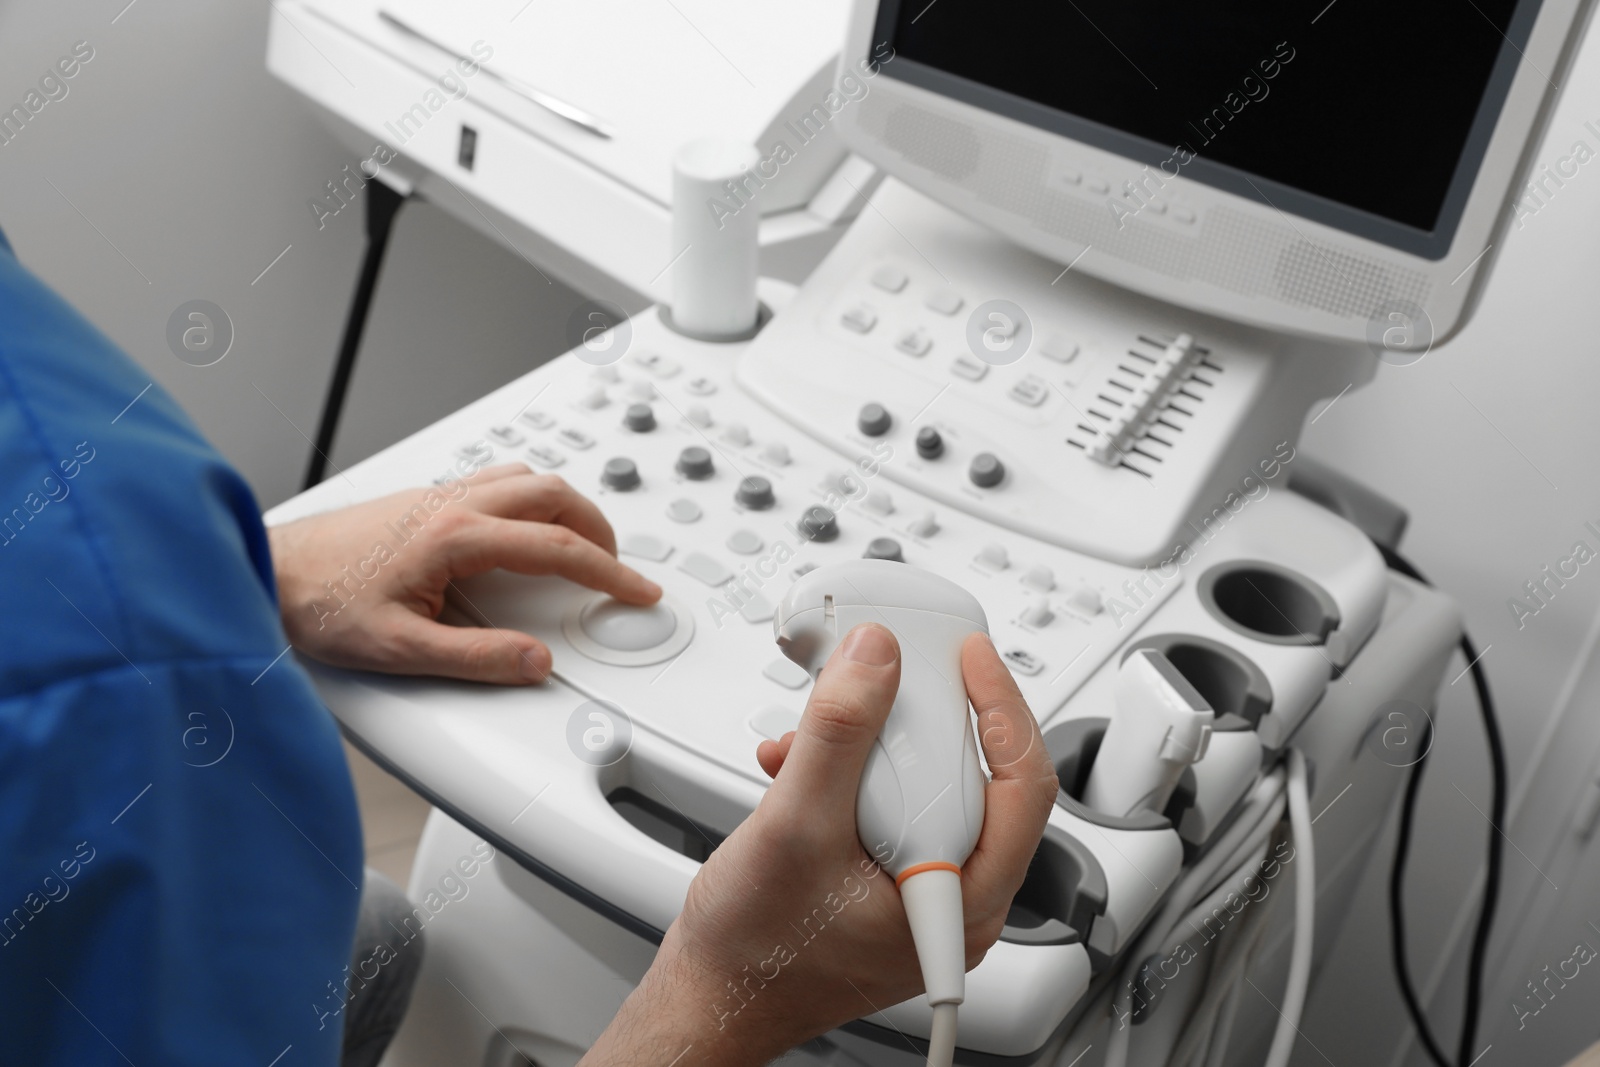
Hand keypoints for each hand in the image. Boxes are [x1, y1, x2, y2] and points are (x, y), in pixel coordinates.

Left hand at [268, 464, 659, 682]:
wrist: (267, 571)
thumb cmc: (317, 603)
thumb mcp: (400, 649)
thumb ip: (476, 659)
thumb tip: (534, 661)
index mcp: (456, 537)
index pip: (557, 548)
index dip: (608, 572)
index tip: (636, 589)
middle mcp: (452, 504)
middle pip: (555, 495)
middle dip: (598, 530)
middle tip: (615, 567)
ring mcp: (438, 495)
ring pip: (528, 478)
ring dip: (568, 507)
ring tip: (582, 544)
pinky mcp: (423, 497)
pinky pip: (498, 480)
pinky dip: (532, 498)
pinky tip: (525, 525)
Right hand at [582, 625, 1058, 1066]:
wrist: (712, 994)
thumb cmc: (755, 952)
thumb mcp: (794, 826)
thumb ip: (839, 735)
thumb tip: (876, 658)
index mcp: (961, 903)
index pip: (1022, 787)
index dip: (1002, 708)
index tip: (969, 657)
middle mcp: (954, 898)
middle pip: (973, 776)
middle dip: (916, 720)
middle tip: (882, 676)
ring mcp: (921, 889)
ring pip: (923, 785)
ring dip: (868, 748)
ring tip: (811, 741)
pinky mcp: (887, 877)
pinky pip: (887, 803)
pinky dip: (846, 774)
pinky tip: (798, 767)